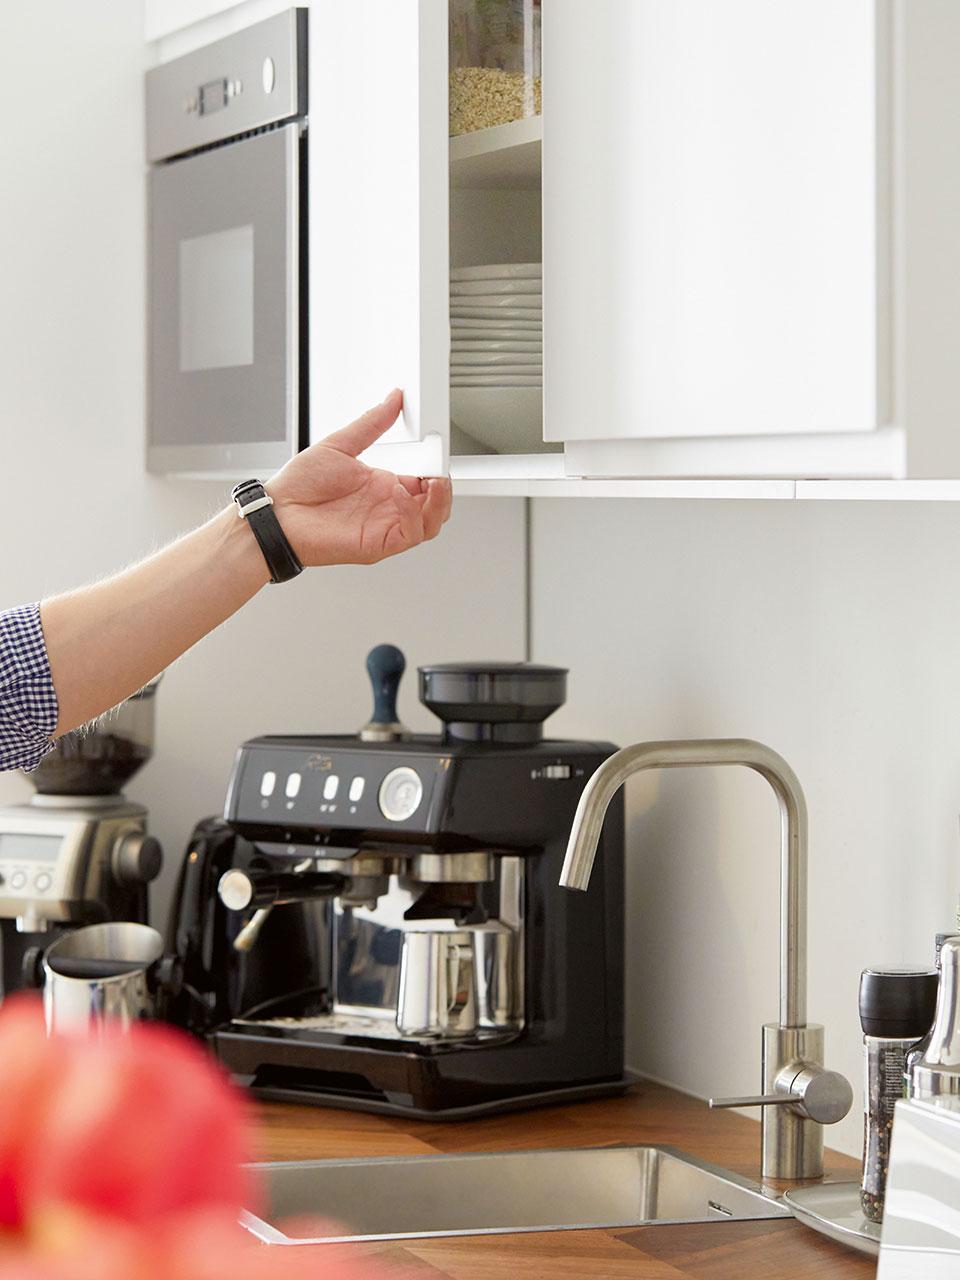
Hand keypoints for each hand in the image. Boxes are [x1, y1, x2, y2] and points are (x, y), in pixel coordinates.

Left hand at [267, 391, 451, 566]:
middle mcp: (387, 507)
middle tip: (439, 468)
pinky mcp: (378, 544)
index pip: (424, 479)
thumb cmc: (299, 486)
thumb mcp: (339, 444)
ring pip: (431, 523)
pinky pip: (411, 534)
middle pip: (434, 504)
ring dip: (438, 502)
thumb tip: (392, 399)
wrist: (276, 513)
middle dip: (445, 487)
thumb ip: (371, 423)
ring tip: (432, 483)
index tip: (439, 448)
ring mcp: (384, 526)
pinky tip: (401, 494)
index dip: (436, 466)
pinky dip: (414, 515)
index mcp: (382, 484)